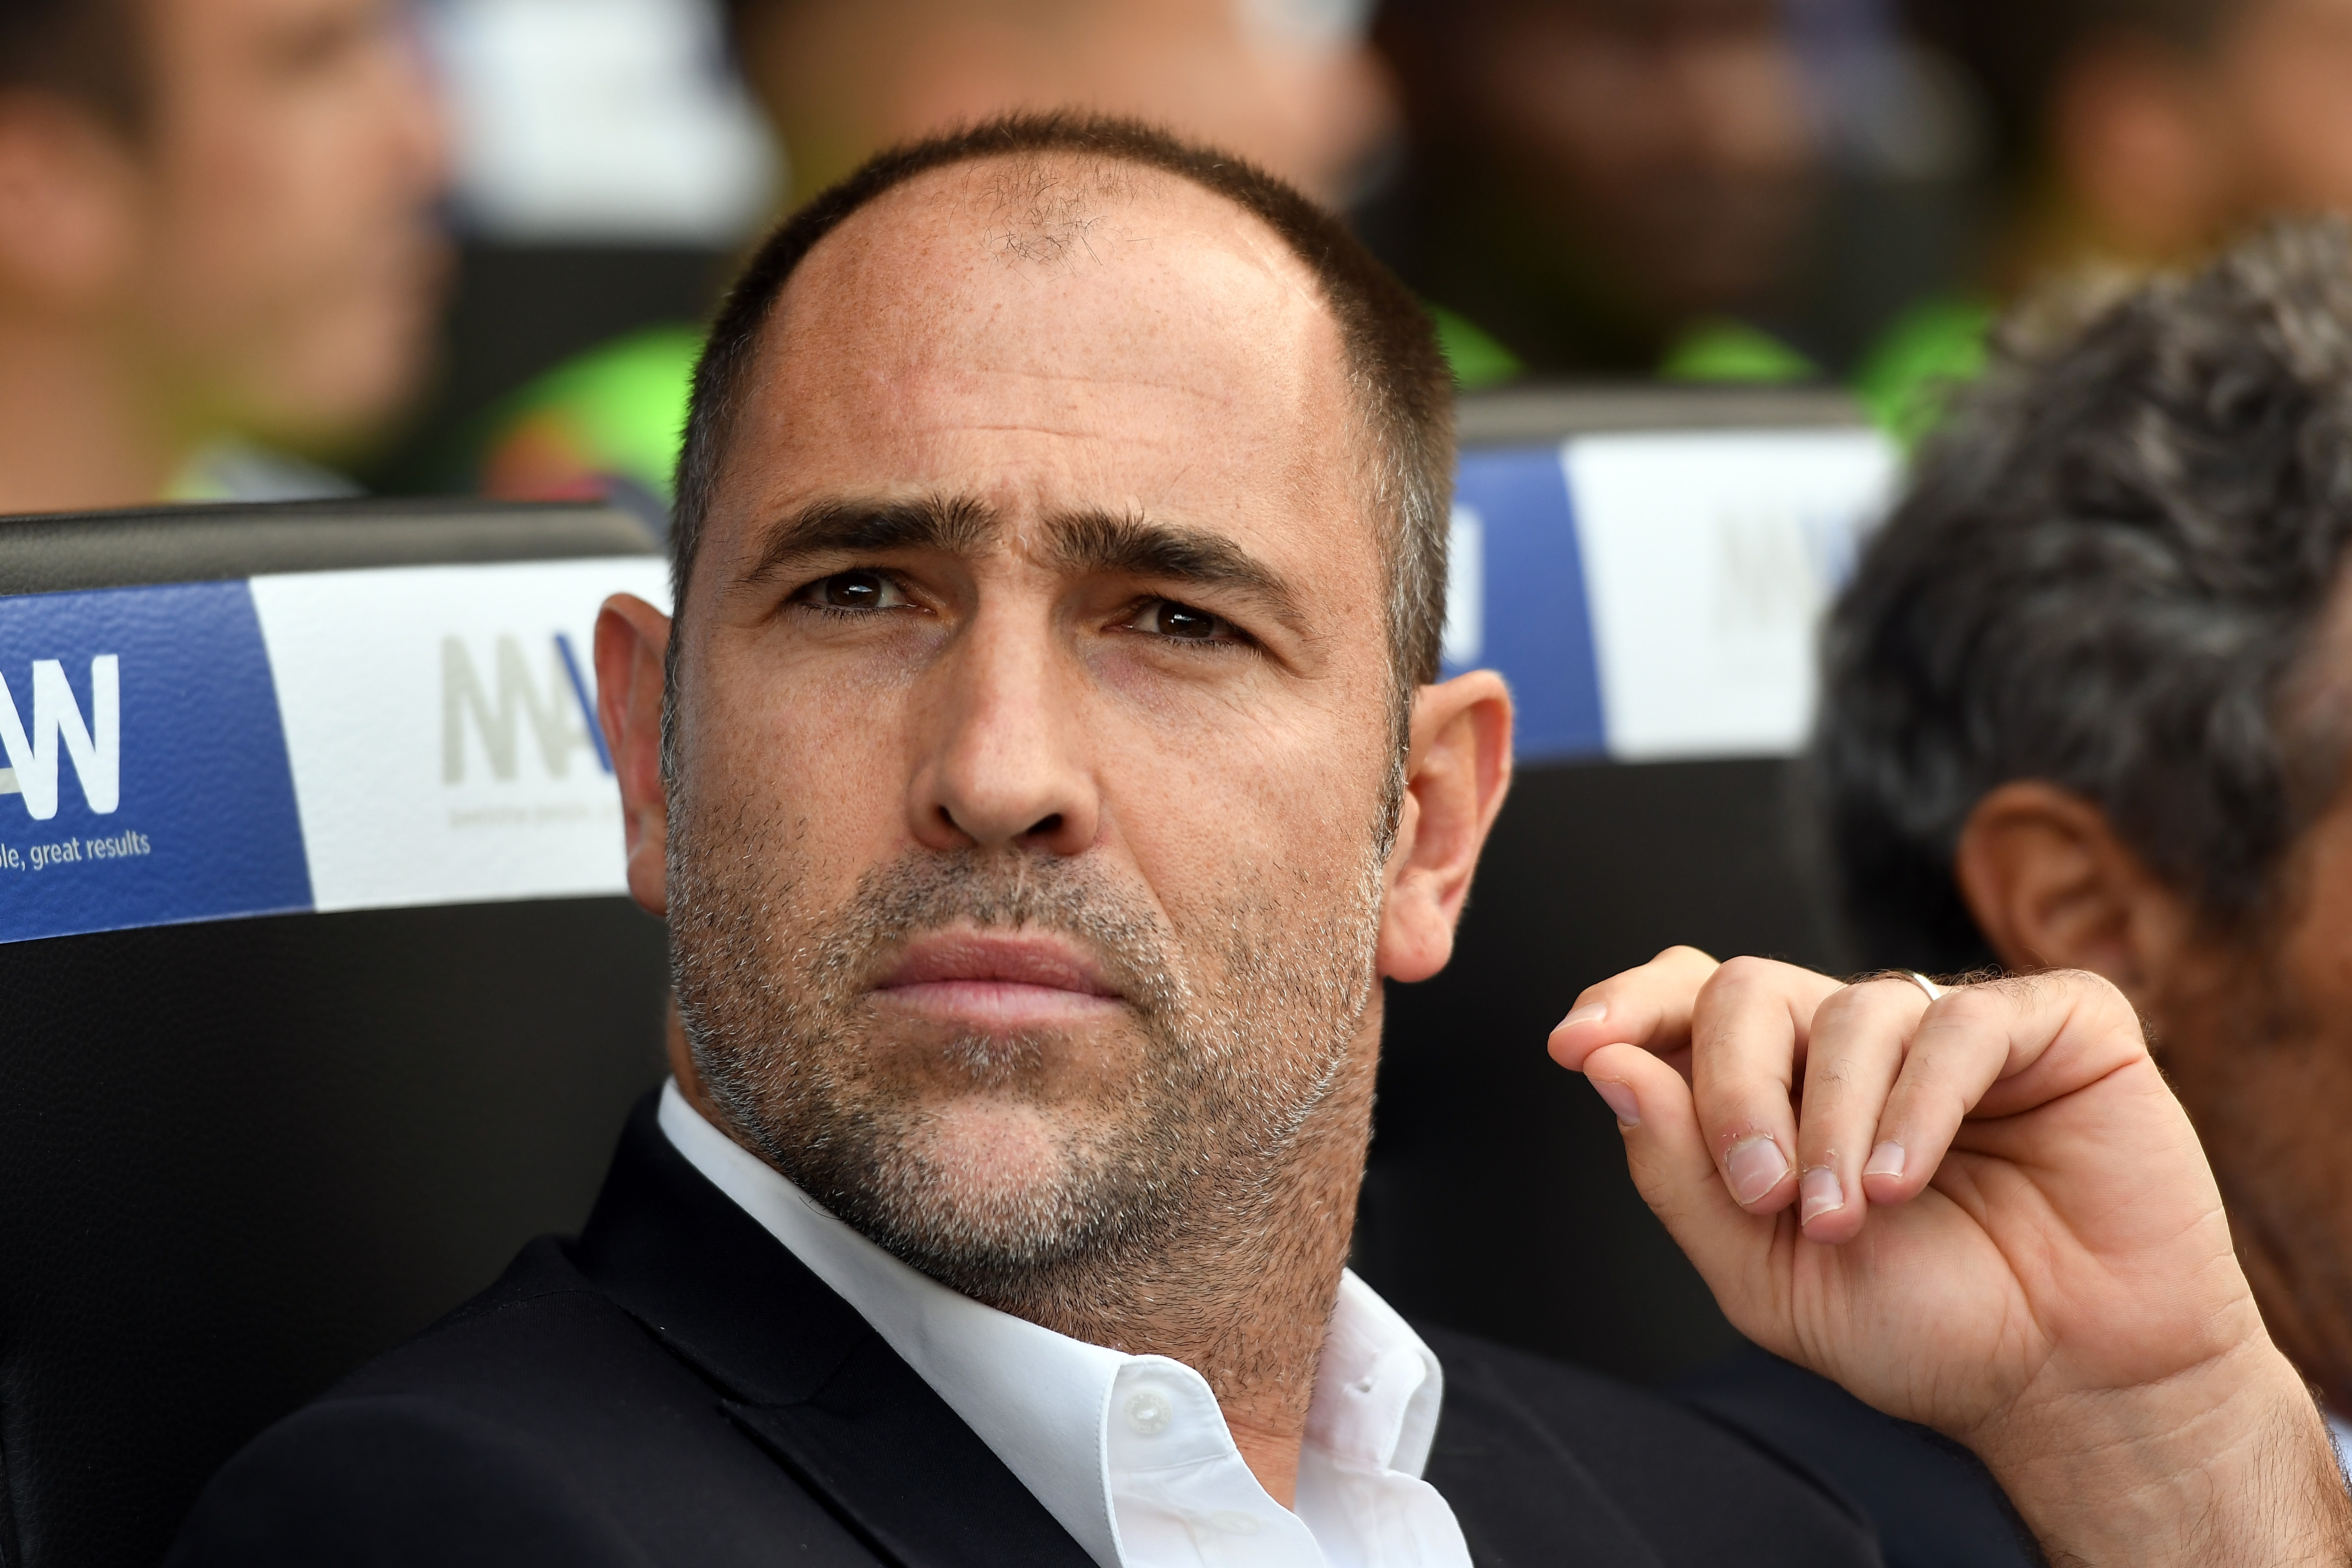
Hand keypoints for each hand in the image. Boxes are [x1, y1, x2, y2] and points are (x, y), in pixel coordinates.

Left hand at [1550, 949, 2350, 1566]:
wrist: (2069, 1384)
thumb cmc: (1925, 1329)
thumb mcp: (1764, 1273)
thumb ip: (1678, 1170)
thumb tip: (1607, 1063)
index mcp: (1784, 1086)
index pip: (1687, 998)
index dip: (1628, 1003)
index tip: (1578, 1044)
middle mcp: (1858, 1041)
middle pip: (1750, 990)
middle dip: (1734, 1087)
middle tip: (1761, 1189)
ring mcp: (1954, 1024)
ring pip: (1854, 1008)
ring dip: (1836, 1121)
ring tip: (1849, 1215)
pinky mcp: (2056, 1025)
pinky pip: (1963, 1020)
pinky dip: (1921, 1100)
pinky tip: (1909, 1178)